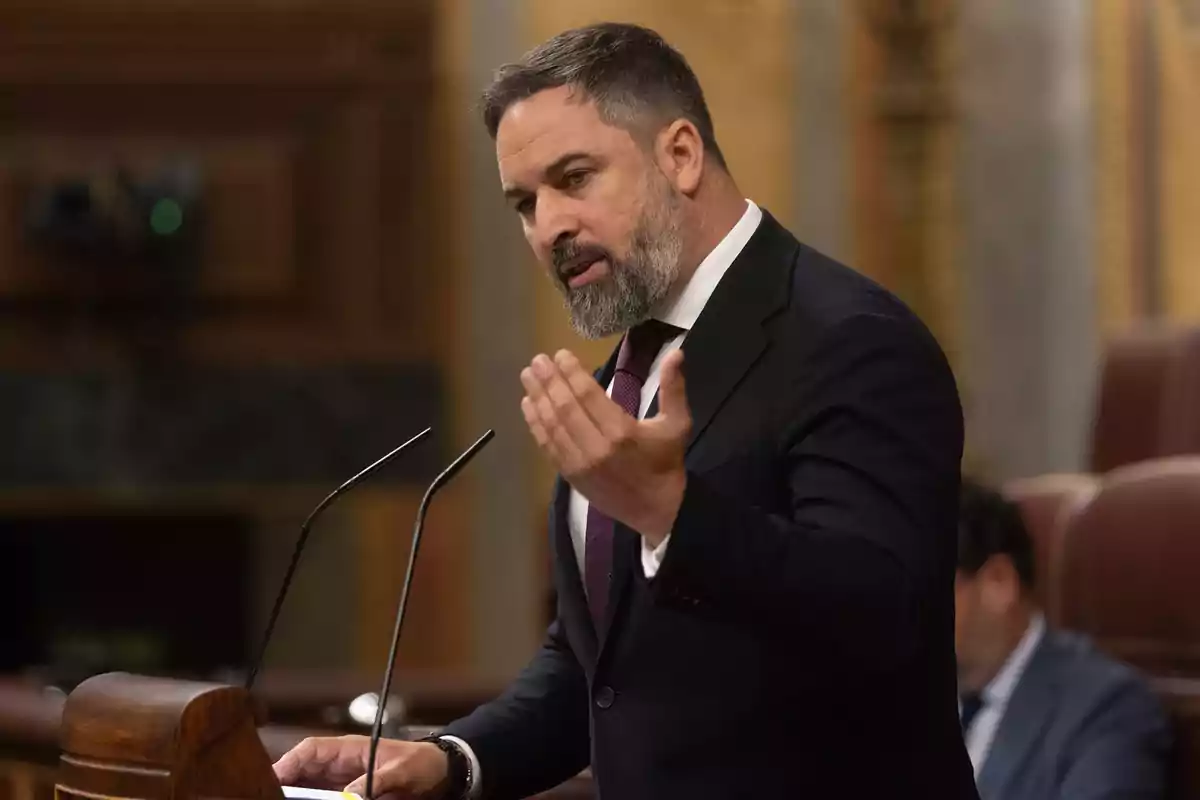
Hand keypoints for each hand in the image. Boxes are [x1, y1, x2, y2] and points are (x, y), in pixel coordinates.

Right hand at [273, 735, 448, 799]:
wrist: (441, 772)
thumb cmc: (421, 763)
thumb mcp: (400, 771)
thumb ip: (375, 782)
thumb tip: (350, 795)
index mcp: (349, 749)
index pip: (310, 750)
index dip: (288, 762)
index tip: (272, 778)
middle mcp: (340, 764)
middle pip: (303, 772)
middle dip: (285, 784)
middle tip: (269, 796)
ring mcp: (343, 781)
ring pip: (309, 788)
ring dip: (296, 795)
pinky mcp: (351, 795)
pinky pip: (324, 798)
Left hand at [520, 348, 690, 544]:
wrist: (658, 511)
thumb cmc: (666, 463)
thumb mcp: (677, 424)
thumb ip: (673, 388)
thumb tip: (676, 353)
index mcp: (621, 432)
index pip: (587, 395)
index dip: (571, 372)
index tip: (560, 354)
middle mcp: (595, 447)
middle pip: (564, 407)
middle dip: (549, 381)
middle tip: (537, 360)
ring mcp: (579, 464)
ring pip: (552, 426)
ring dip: (538, 398)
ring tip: (528, 376)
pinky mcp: (570, 476)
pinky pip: (548, 446)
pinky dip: (536, 425)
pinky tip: (528, 406)